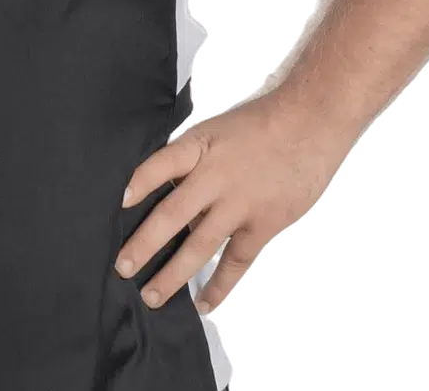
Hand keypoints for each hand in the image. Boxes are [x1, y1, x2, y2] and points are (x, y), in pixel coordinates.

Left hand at [114, 92, 352, 315]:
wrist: (309, 124)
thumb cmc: (258, 126)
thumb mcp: (215, 131)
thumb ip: (189, 160)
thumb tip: (162, 191)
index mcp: (200, 147)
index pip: (163, 163)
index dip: (140, 181)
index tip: (120, 202)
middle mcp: (216, 176)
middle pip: (174, 213)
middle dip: (145, 244)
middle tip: (123, 268)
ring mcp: (240, 203)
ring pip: (200, 244)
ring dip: (173, 274)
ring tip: (151, 295)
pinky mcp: (263, 224)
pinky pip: (236, 260)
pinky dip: (220, 284)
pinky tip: (204, 303)